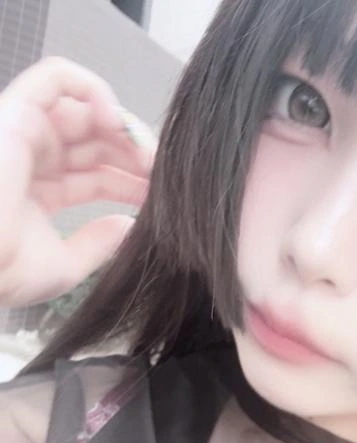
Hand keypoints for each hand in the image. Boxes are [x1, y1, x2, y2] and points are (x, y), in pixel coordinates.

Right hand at [0, 57, 156, 306]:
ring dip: (121, 128)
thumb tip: (127, 227)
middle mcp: (31, 158)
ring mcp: (24, 132)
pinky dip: (94, 89)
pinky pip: (58, 76)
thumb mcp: (64, 267)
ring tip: (145, 155)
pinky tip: (117, 122)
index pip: (94, 175)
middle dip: (132, 154)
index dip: (129, 181)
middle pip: (95, 142)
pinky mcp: (16, 111)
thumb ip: (96, 245)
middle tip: (159, 174)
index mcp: (39, 192)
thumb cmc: (7, 270)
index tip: (156, 194)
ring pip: (83, 110)